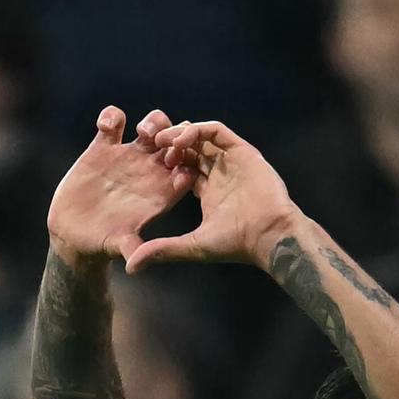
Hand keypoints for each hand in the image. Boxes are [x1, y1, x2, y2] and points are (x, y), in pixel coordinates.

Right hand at [47, 107, 194, 266]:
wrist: (74, 234)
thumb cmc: (100, 243)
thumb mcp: (118, 246)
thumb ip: (132, 249)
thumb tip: (137, 264)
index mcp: (161, 193)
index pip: (188, 169)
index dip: (188, 160)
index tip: (175, 162)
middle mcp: (148, 172)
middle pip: (175, 141)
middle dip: (175, 135)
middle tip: (160, 142)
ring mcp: (127, 157)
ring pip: (152, 126)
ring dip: (152, 122)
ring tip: (140, 132)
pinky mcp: (102, 148)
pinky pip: (114, 121)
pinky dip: (113, 116)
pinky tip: (106, 128)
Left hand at [125, 120, 297, 272]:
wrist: (268, 235)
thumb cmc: (235, 244)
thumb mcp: (192, 247)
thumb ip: (162, 250)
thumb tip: (131, 268)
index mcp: (208, 193)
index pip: (182, 171)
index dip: (165, 167)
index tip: (148, 169)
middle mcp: (219, 175)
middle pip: (190, 150)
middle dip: (169, 146)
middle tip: (151, 147)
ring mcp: (231, 161)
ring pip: (201, 137)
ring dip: (180, 135)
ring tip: (163, 141)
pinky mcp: (242, 151)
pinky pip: (216, 131)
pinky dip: (198, 130)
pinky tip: (182, 139)